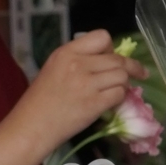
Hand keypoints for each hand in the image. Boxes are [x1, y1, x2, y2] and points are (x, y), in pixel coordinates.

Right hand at [13, 31, 148, 151]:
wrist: (30, 127)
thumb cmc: (38, 101)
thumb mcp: (53, 69)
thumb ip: (77, 61)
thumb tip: (105, 61)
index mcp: (65, 53)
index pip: (102, 37)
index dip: (110, 48)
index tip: (111, 57)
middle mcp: (78, 64)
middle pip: (117, 58)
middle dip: (130, 67)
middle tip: (134, 74)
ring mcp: (87, 84)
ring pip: (123, 76)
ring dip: (124, 84)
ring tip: (116, 91)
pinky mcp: (94, 103)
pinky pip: (120, 94)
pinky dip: (119, 98)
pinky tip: (110, 103)